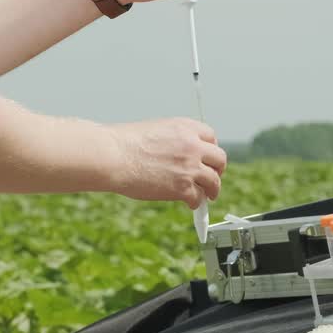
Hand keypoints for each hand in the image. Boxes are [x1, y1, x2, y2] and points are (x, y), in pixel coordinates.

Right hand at [108, 118, 226, 208]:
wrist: (114, 156)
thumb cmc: (124, 144)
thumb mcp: (155, 130)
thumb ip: (173, 140)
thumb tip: (178, 155)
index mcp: (185, 128)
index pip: (211, 137)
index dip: (210, 150)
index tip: (207, 158)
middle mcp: (192, 146)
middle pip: (219, 159)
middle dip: (217, 170)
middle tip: (213, 177)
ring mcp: (189, 167)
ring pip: (213, 181)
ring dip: (212, 190)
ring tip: (208, 195)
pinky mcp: (182, 187)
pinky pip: (198, 197)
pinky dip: (195, 203)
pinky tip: (190, 204)